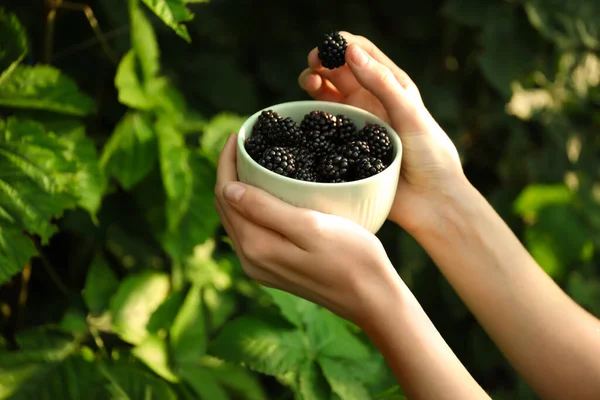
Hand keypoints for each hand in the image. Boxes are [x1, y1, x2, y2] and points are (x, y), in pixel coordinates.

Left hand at [214, 134, 400, 323]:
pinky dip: (251, 207)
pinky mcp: (275, 268)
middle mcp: (250, 259)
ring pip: (238, 219)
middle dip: (229, 173)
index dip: (227, 162)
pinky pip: (252, 231)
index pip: (226, 195)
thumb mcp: (309, 226)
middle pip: (227, 207)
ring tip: (253, 161)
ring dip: (239, 189)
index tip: (239, 135)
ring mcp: (261, 267)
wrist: (372, 297)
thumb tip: (227, 188)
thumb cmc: (351, 257)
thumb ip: (265, 209)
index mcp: (255, 246)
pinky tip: (266, 193)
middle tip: (245, 143)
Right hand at [298, 32, 465, 234]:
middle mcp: (371, 102)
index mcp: (391, 86)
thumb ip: (382, 83)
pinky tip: (308, 117)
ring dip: (314, 83)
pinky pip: (324, 128)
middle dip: (322, 62)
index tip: (328, 47)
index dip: (342, 44)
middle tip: (313, 65)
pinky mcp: (346, 149)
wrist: (431, 203)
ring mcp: (357, 125)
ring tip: (309, 83)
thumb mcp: (410, 114)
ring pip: (327, 96)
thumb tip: (350, 51)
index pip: (361, 53)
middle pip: (338, 72)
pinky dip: (312, 118)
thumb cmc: (431, 156)